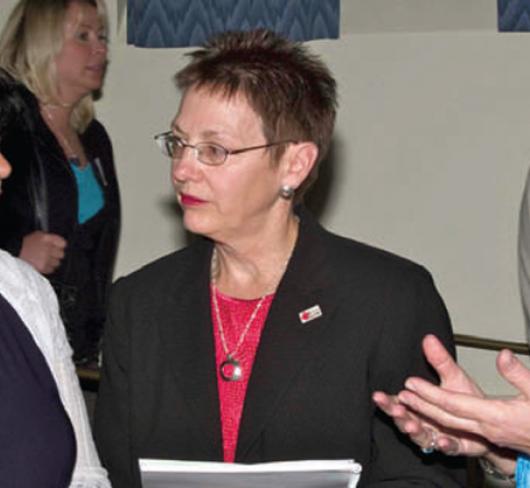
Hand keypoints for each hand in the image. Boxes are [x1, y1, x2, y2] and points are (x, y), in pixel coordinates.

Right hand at [19, 231, 66, 273]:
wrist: (13, 253)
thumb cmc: (25, 244)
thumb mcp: (37, 235)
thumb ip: (50, 238)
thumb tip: (61, 243)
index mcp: (46, 238)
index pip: (63, 243)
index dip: (60, 246)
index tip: (57, 247)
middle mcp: (47, 247)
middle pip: (61, 254)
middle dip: (56, 255)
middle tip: (49, 254)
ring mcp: (45, 258)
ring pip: (57, 263)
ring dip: (52, 262)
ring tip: (43, 260)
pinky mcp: (42, 267)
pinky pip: (51, 269)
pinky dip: (47, 268)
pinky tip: (41, 264)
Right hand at [374, 334, 490, 457]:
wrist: (487, 422)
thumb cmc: (466, 399)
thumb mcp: (452, 376)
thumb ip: (439, 360)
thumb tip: (429, 338)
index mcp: (418, 404)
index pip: (397, 402)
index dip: (387, 401)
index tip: (379, 396)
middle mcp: (423, 420)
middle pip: (403, 420)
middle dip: (397, 416)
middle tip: (396, 410)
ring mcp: (436, 434)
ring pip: (420, 436)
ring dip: (414, 431)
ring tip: (412, 425)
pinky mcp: (453, 446)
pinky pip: (446, 448)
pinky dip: (443, 445)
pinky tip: (442, 441)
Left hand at [402, 342, 529, 456]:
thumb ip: (518, 374)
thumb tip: (502, 354)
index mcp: (494, 417)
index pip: (454, 404)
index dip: (430, 394)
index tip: (411, 383)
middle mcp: (486, 429)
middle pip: (446, 417)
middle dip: (420, 405)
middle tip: (399, 394)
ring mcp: (487, 435)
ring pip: (450, 425)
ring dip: (426, 415)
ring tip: (406, 404)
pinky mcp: (489, 437)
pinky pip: (459, 430)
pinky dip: (440, 422)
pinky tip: (430, 416)